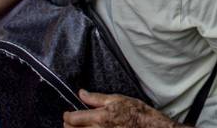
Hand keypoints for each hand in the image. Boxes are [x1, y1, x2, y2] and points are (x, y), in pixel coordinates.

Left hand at [64, 90, 184, 127]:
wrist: (150, 127)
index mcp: (100, 117)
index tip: (66, 114)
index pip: (73, 119)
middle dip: (68, 126)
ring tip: (77, 127)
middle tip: (69, 121)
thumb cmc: (136, 112)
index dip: (67, 116)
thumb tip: (81, 93)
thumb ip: (96, 98)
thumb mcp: (117, 99)